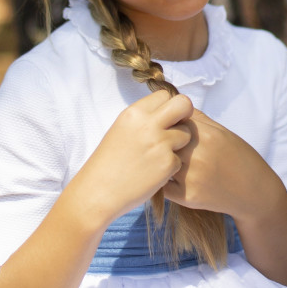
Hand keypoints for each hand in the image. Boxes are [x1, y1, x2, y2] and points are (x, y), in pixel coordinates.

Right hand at [73, 91, 193, 222]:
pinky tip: (155, 172)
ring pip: (187, 133)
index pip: (165, 95)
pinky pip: (181, 159)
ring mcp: (160, 144)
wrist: (99, 191)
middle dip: (185, 115)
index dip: (168, 107)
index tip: (164, 119)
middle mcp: (149, 124)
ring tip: (160, 155)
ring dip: (180, 144)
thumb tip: (168, 113)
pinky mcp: (168, 163)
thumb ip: (144, 119)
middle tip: (177, 129)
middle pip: (184, 104)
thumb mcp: (122, 129)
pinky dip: (172, 166)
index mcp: (135, 113)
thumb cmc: (108, 162)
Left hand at [163, 109, 277, 221]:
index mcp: (207, 135)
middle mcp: (198, 155)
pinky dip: (164, 182)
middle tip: (164, 148)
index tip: (168, 130)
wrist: (255, 191)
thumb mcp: (222, 132)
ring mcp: (192, 177)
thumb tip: (174, 106)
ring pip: (160, 163)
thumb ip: (199, 120)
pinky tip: (173, 180)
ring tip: (165, 163)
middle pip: (163, 141)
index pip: (172, 121)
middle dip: (161, 143)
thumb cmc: (239, 158)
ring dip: (160, 162)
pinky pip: (163, 187)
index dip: (168, 125)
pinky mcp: (188, 197)